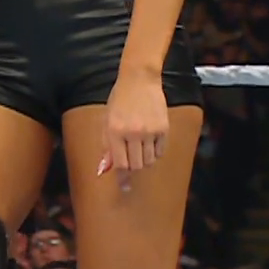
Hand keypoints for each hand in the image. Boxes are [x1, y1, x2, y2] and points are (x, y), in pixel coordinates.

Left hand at [98, 68, 169, 191]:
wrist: (139, 79)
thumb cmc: (119, 100)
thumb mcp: (107, 120)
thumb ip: (107, 146)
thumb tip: (104, 170)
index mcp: (114, 131)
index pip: (120, 163)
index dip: (121, 177)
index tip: (124, 188)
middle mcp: (132, 133)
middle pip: (136, 166)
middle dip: (133, 168)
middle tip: (131, 160)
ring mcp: (149, 131)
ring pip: (149, 160)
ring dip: (144, 159)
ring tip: (139, 145)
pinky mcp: (164, 128)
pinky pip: (160, 151)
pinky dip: (155, 151)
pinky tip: (149, 139)